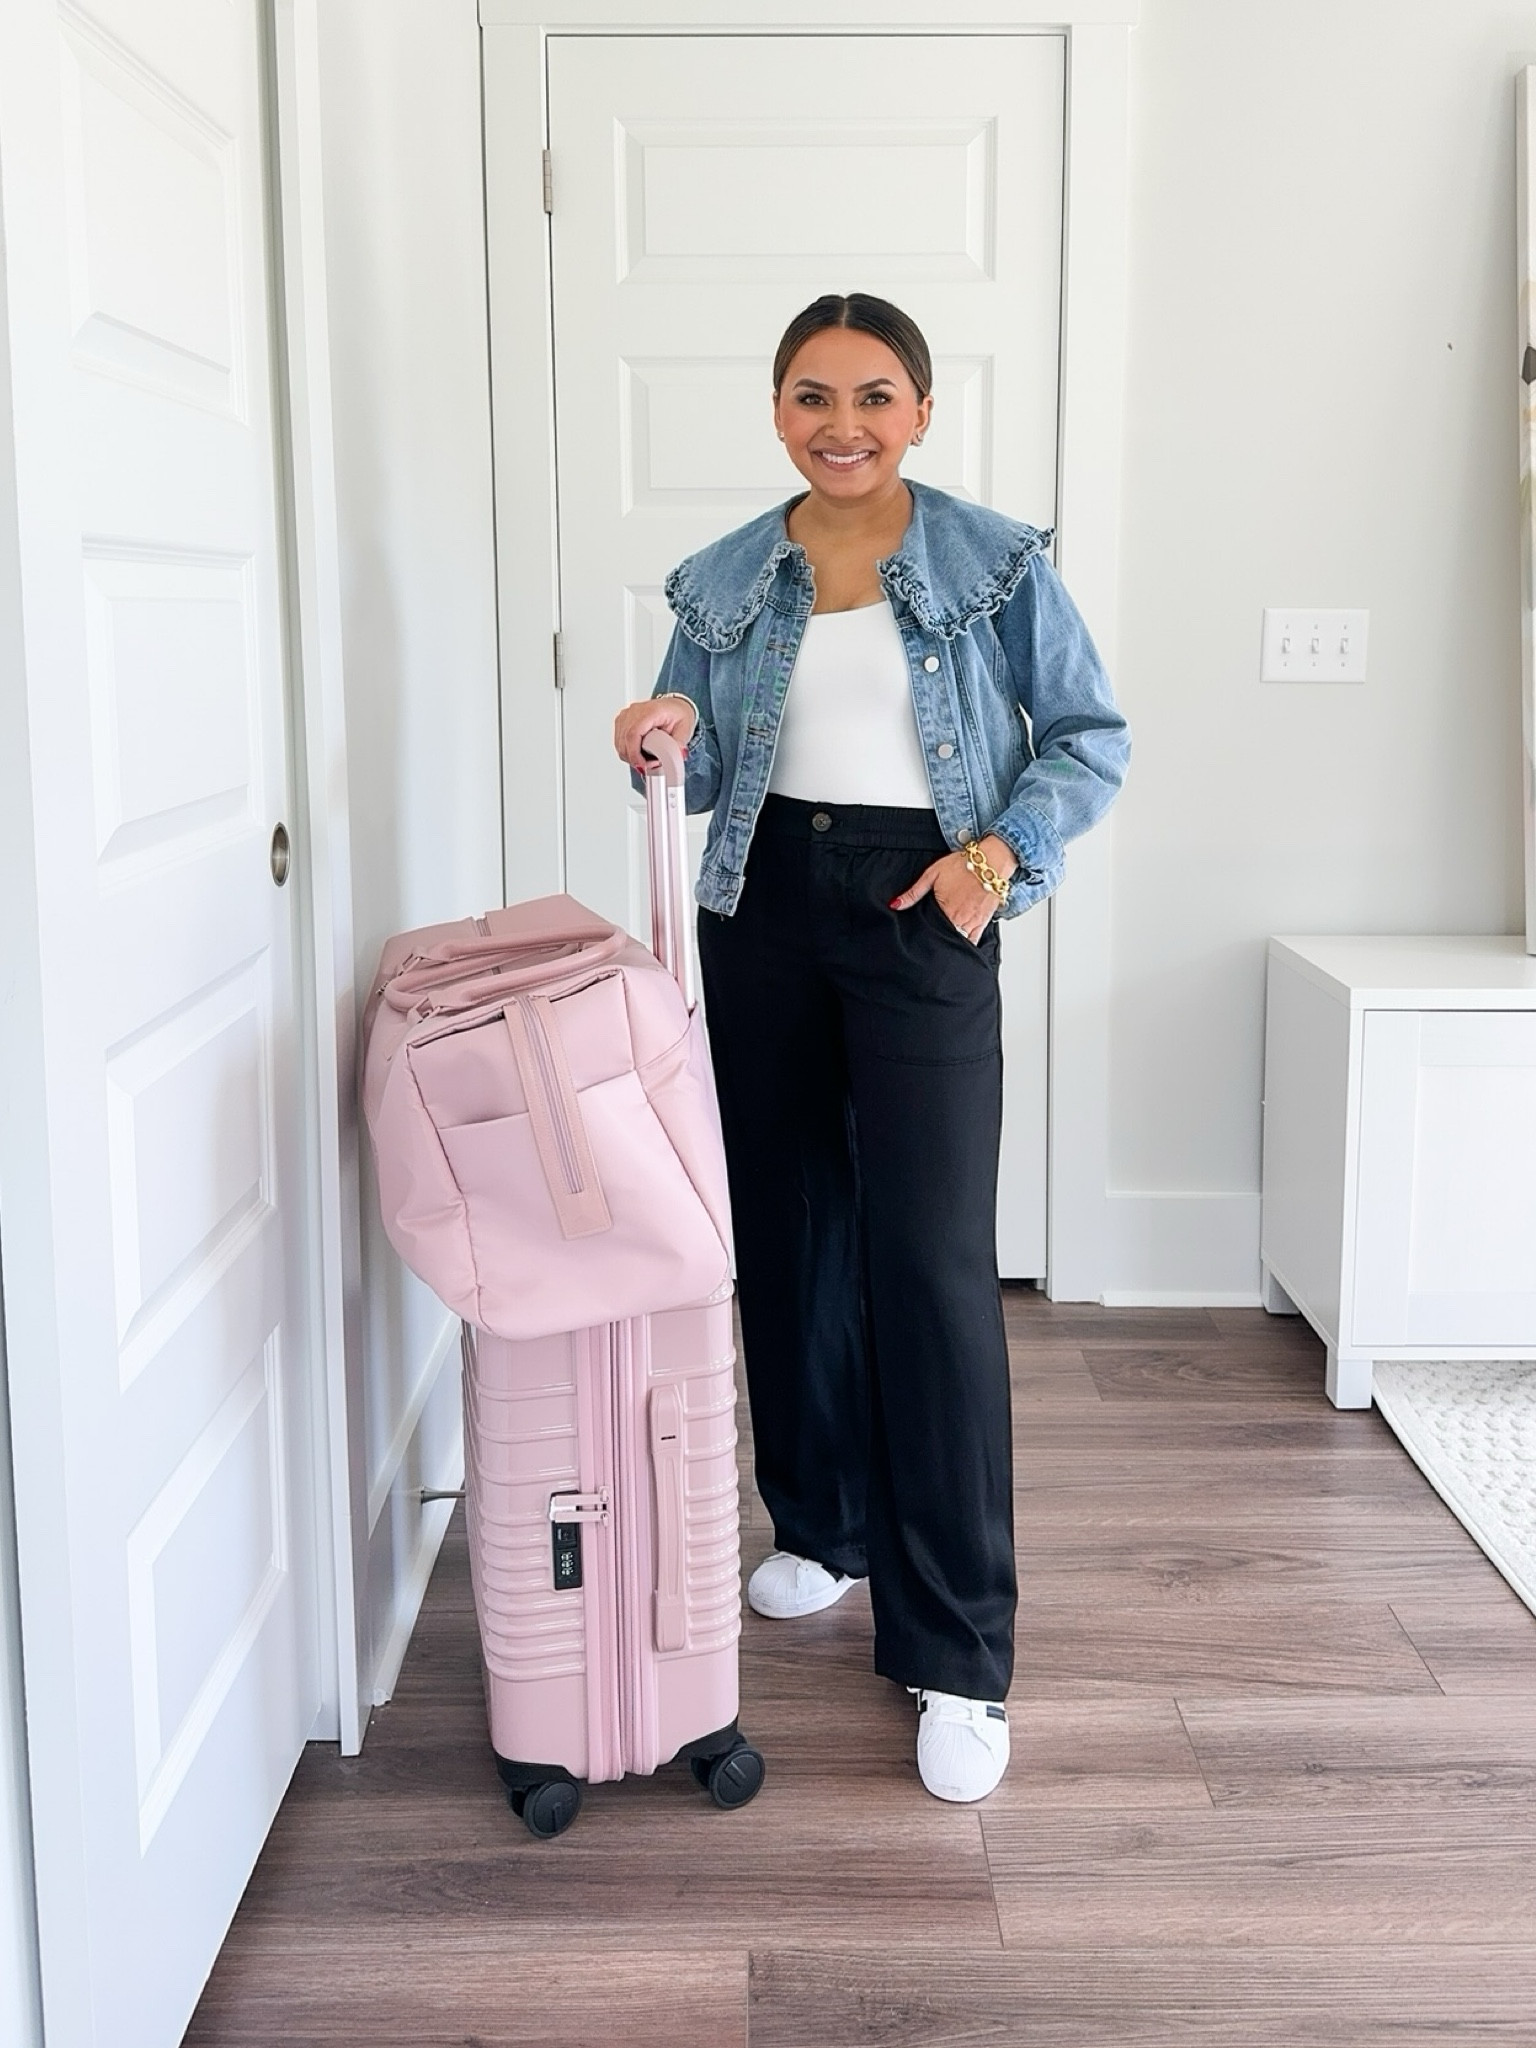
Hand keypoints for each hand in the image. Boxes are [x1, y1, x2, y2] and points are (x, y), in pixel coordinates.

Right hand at [613, 694, 698, 770]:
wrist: (674, 707)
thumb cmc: (678, 714)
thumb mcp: (685, 729)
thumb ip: (679, 744)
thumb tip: (676, 756)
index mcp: (650, 711)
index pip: (633, 733)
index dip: (635, 753)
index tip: (643, 765)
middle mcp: (634, 711)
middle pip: (624, 741)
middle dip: (636, 759)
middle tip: (652, 764)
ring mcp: (625, 716)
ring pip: (620, 744)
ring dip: (632, 757)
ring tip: (648, 758)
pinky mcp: (621, 722)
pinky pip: (619, 743)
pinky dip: (628, 753)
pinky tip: (640, 754)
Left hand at [890, 836, 1016, 943]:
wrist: (991, 861)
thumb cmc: (963, 865)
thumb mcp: (932, 874)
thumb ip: (913, 893)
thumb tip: (896, 904)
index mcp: (945, 910)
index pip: (930, 930)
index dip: (923, 935)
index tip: (918, 937)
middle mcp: (959, 919)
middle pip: (944, 938)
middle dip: (936, 940)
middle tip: (928, 941)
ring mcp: (973, 923)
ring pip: (958, 941)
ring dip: (950, 942)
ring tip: (941, 943)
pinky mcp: (984, 922)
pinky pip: (974, 940)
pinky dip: (966, 944)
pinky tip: (959, 944)